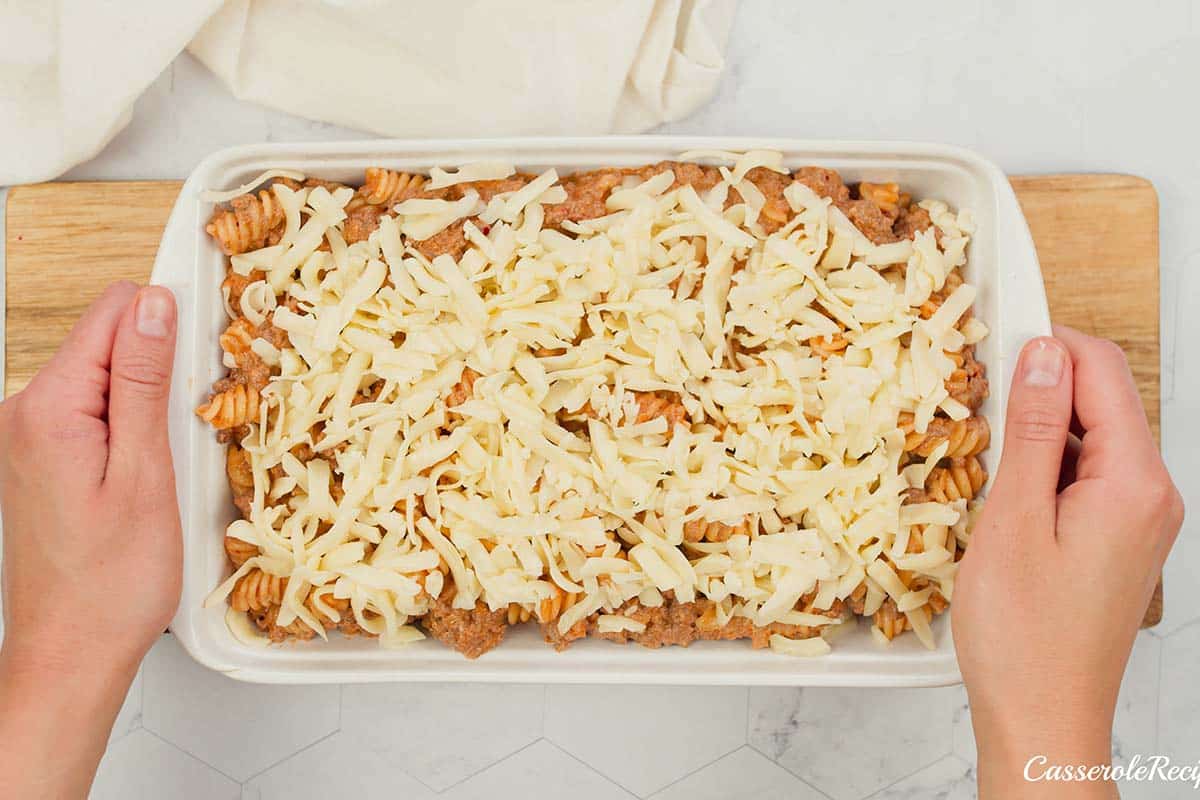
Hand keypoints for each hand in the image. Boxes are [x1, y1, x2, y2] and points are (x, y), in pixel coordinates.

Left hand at [0, 282, 180, 799]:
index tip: (203, 359)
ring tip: (165, 466)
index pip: (112, 312)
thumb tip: (154, 305)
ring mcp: (30, 437)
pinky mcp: (43, 458)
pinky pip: (97, 414)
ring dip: (149, 406)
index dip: (166, 323)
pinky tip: (146, 475)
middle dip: (159, 370)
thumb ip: (145, 381)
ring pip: (108, 379)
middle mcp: (26, 413)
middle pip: (109, 342)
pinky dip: (131, 431)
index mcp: (47, 407)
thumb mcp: (144, 472)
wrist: (73, 650)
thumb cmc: (112, 581)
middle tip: (182, 436)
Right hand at [953, 326, 1182, 798]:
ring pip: (1091, 440)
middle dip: (1041, 393)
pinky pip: (1088, 477)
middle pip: (1102, 401)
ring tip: (989, 476)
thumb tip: (1044, 355)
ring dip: (1039, 437)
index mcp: (1136, 483)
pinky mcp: (1122, 540)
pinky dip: (1047, 472)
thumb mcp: (1014, 520)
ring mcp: (1141, 519)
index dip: (1048, 345)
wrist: (1043, 718)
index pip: (1104, 371)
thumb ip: (1034, 431)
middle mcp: (1154, 495)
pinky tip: (1010, 504)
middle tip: (977, 417)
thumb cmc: (1023, 636)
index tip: (992, 342)